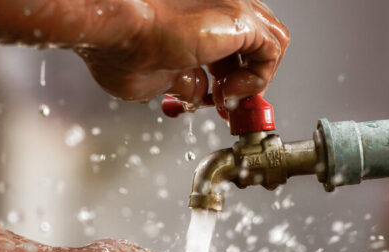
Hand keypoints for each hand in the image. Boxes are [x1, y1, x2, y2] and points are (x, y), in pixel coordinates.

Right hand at [74, 0, 289, 107]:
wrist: (116, 29)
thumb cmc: (119, 48)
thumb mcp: (156, 79)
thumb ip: (183, 84)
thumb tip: (196, 93)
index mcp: (196, 20)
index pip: (231, 49)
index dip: (229, 80)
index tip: (216, 103)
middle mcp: (216, 9)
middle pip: (254, 45)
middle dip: (244, 81)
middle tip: (226, 105)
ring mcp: (230, 10)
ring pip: (270, 45)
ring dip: (253, 81)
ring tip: (226, 98)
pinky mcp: (240, 18)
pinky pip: (272, 52)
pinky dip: (256, 80)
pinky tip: (227, 92)